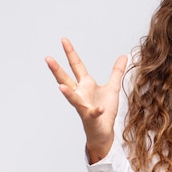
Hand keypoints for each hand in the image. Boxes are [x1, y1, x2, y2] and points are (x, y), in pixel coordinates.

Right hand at [45, 38, 127, 162]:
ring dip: (67, 93)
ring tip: (60, 87)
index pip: (76, 66)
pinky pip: (92, 113)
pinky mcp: (91, 118)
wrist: (103, 131)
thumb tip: (124, 56)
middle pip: (66, 79)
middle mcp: (81, 94)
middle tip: (47, 58)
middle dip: (57, 69)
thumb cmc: (105, 110)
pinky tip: (99, 109)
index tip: (64, 40)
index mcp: (86, 84)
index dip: (70, 53)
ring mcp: (83, 106)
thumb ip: (117, 72)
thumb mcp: (113, 88)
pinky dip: (96, 111)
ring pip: (73, 98)